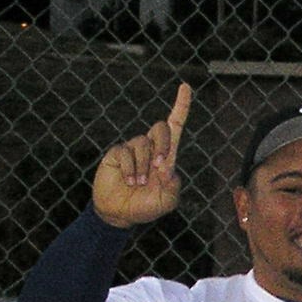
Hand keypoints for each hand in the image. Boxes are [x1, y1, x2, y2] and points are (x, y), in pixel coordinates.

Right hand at [91, 83, 191, 229]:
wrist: (119, 214)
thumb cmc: (145, 207)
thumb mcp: (166, 202)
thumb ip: (173, 187)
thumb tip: (168, 169)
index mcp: (166, 156)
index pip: (174, 126)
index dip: (181, 107)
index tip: (185, 87)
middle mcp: (150, 149)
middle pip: (160, 128)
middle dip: (163, 144)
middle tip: (160, 165)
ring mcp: (132, 150)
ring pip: (142, 143)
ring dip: (143, 166)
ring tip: (139, 184)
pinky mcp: (116, 153)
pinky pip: (125, 152)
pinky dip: (129, 169)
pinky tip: (129, 181)